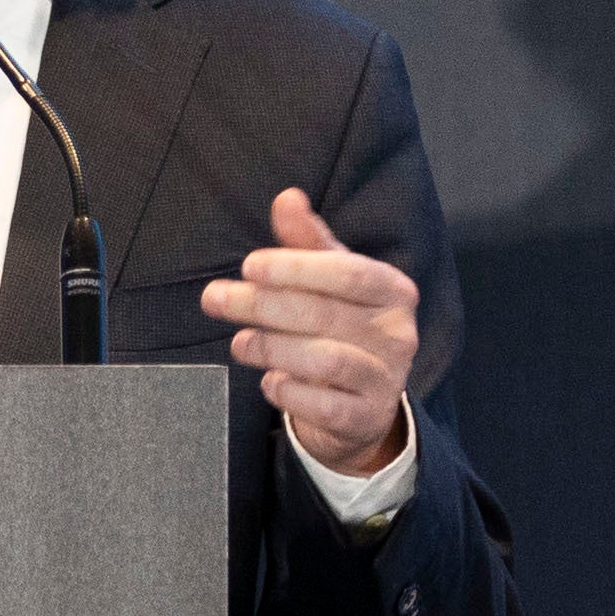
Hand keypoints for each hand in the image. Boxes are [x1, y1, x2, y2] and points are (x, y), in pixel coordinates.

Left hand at [202, 188, 416, 476]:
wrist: (362, 405)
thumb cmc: (341, 328)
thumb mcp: (330, 281)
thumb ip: (308, 242)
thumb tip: (287, 198)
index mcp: (393, 290)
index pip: (347, 272)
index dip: (296, 267)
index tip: (248, 265)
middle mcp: (399, 333)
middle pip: (324, 313)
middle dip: (262, 305)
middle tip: (215, 299)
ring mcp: (386, 379)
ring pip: (324, 359)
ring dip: (271, 348)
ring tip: (239, 342)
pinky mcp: (368, 417)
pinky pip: (324, 405)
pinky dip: (289, 392)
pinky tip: (269, 381)